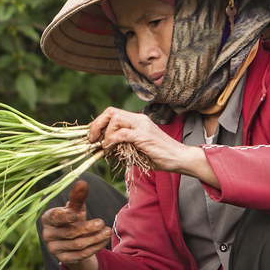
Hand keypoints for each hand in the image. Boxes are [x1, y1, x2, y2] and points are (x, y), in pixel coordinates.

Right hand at [40, 181, 108, 269]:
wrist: (71, 241)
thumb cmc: (72, 219)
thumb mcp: (75, 208)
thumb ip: (78, 197)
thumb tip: (82, 183)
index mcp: (48, 219)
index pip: (54, 218)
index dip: (64, 217)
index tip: (76, 215)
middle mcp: (48, 235)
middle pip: (69, 233)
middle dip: (87, 228)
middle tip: (102, 222)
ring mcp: (54, 249)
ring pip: (77, 245)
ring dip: (94, 238)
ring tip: (107, 231)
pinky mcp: (64, 260)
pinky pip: (81, 255)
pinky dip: (95, 247)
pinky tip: (103, 240)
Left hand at [87, 107, 218, 186]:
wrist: (179, 158)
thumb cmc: (159, 157)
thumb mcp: (136, 152)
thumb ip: (120, 150)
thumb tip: (103, 151)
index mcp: (137, 120)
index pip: (113, 113)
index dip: (99, 122)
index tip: (92, 135)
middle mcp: (138, 119)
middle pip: (110, 111)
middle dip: (96, 124)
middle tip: (91, 139)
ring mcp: (141, 125)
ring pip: (115, 119)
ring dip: (104, 133)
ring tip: (102, 146)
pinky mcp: (143, 135)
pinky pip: (122, 133)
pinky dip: (111, 140)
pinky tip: (109, 149)